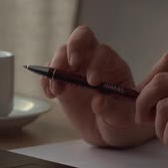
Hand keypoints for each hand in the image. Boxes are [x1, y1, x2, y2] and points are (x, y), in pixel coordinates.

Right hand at [41, 26, 153, 146]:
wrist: (109, 130)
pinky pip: (48, 72)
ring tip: (58, 90)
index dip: (96, 62)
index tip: (92, 82)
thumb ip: (113, 109)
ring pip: (62, 52)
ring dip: (55, 66)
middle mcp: (94, 61)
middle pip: (81, 37)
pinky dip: (45, 80)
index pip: (103, 52)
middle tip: (70, 65)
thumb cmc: (122, 119)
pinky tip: (51, 95)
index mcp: (113, 66)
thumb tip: (98, 101)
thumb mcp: (122, 117)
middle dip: (73, 46)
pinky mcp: (62, 81)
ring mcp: (76, 70)